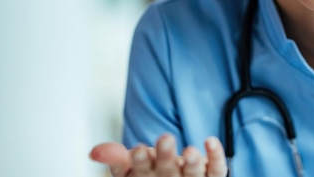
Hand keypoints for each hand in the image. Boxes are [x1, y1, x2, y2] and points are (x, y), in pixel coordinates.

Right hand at [89, 134, 227, 176]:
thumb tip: (96, 152)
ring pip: (194, 174)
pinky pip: (217, 169)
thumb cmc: (154, 172)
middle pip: (167, 172)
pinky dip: (215, 156)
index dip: (139, 162)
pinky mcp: (212, 176)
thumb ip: (115, 158)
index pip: (139, 173)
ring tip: (190, 151)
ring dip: (192, 163)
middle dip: (166, 157)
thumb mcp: (131, 166)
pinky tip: (211, 141)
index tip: (138, 149)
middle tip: (166, 138)